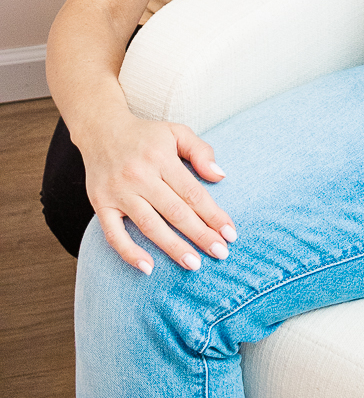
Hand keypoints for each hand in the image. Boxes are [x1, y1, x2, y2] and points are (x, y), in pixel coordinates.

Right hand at [81, 113, 236, 274]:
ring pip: (149, 225)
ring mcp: (118, 192)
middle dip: (200, 235)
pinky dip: (129, 252)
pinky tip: (148, 268)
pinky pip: (113, 234)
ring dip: (173, 247)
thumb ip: (200, 151)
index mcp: (161, 158)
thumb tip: (219, 176)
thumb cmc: (146, 135)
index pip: (192, 192)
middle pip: (175, 212)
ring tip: (194, 264)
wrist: (101, 129)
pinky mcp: (101, 204)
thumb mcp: (176, 132)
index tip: (230, 233)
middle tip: (221, 253)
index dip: (213, 214)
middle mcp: (140, 176)